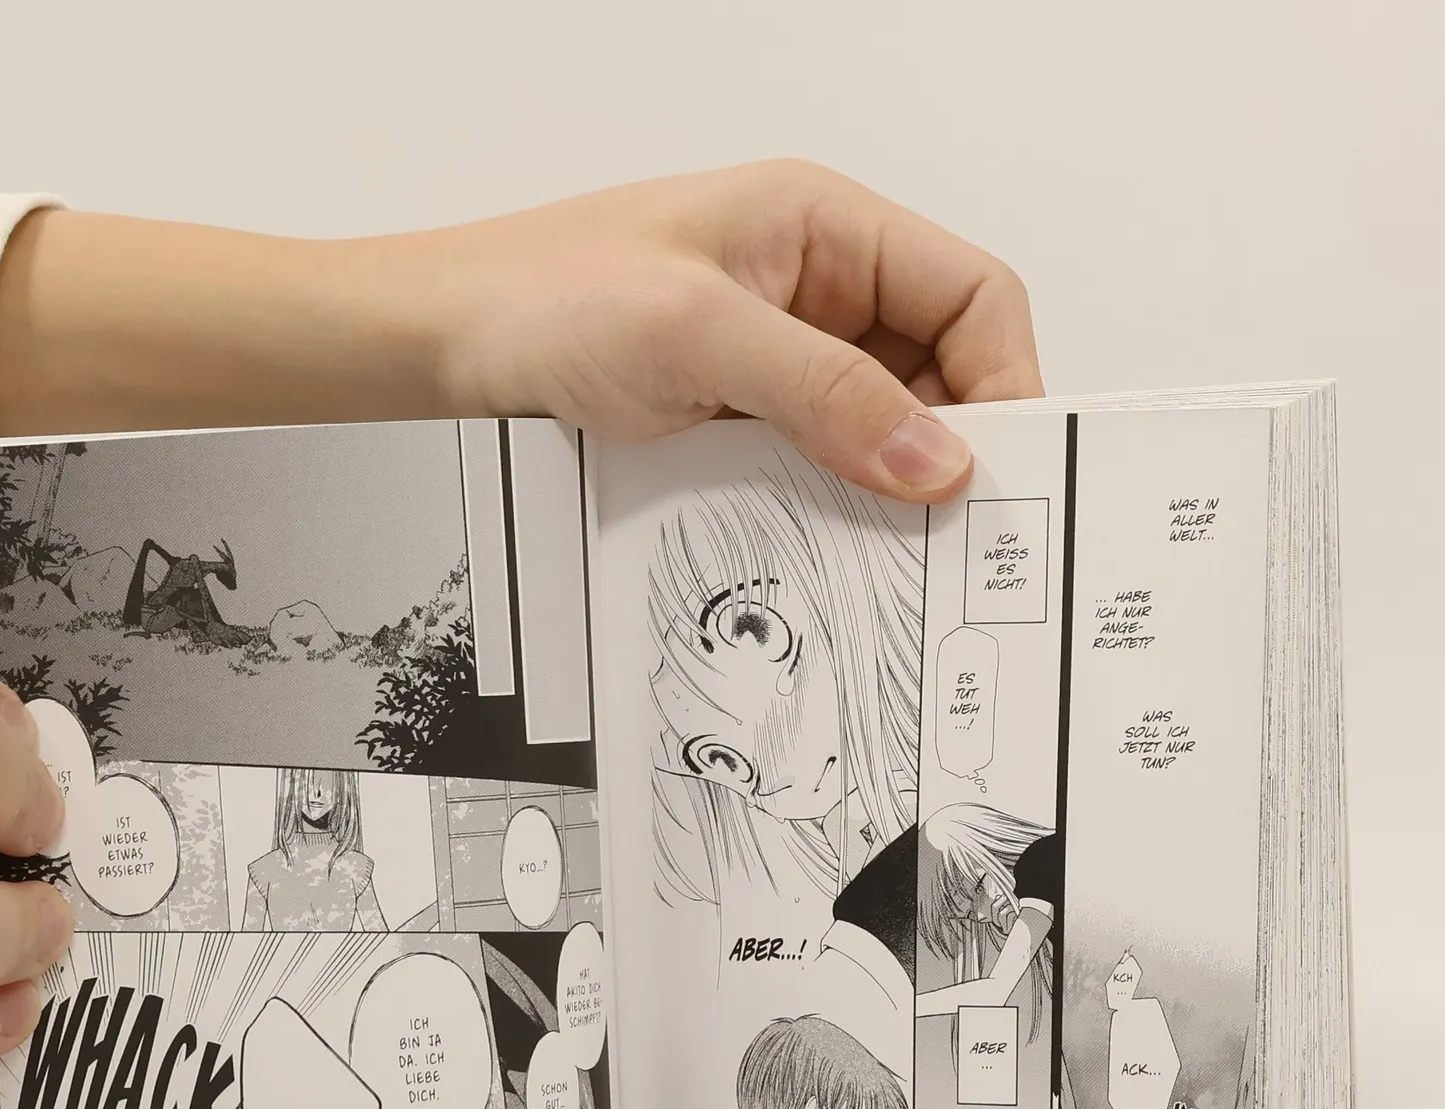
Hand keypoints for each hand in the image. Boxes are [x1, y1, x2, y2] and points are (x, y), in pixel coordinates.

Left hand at [430, 160, 1041, 501]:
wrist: (440, 348)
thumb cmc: (542, 297)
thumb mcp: (698, 335)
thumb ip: (827, 395)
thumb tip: (937, 458)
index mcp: (825, 227)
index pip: (972, 295)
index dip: (1004, 381)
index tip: (998, 470)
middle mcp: (814, 289)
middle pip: (940, 370)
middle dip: (951, 446)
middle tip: (953, 530)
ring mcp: (778, 357)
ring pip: (881, 428)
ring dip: (888, 485)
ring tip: (887, 544)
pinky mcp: (741, 417)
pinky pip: (819, 464)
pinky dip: (833, 504)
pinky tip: (824, 540)